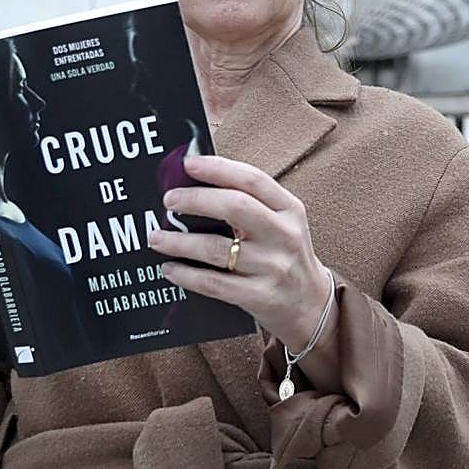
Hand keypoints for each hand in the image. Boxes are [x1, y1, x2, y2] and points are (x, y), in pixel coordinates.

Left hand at [147, 155, 334, 351]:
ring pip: (216, 248)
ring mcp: (273, 267)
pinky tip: (170, 268)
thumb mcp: (282, 223)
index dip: (218, 168)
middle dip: (195, 200)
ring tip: (156, 237)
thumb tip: (197, 184)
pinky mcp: (260, 297)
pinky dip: (186, 274)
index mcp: (290, 209)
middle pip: (235, 207)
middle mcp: (284, 235)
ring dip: (179, 241)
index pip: (252, 180)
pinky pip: (214, 283)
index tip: (188, 164)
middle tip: (169, 200)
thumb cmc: (285, 255)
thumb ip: (250, 203)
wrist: (311, 305)